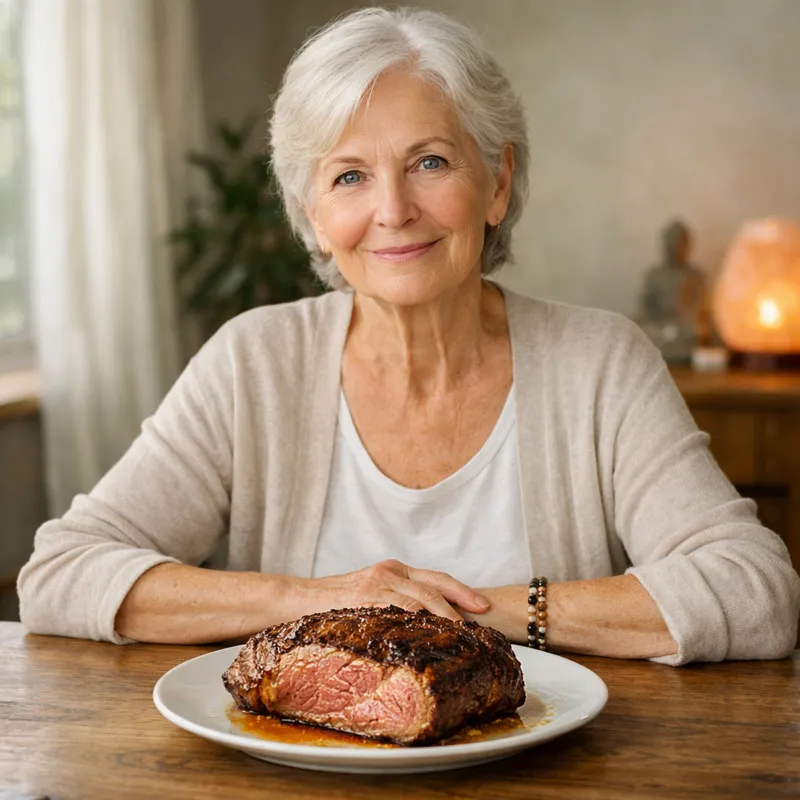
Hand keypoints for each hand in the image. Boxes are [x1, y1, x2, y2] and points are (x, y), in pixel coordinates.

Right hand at [293, 559, 490, 621]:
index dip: (461, 591)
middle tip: (482, 616)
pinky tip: (431, 632)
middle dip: (462, 600)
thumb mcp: (368, 595)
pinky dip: (419, 619)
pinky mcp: (364, 597)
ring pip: (421, 598)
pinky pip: (399, 608)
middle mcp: (389, 572)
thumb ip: (393, 602)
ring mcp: (377, 584)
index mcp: (393, 570)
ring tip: (462, 633)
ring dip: (445, 615)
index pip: (435, 578)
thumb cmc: (333, 604)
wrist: (295, 600)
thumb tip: (423, 628)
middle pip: (435, 585)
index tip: (481, 605)